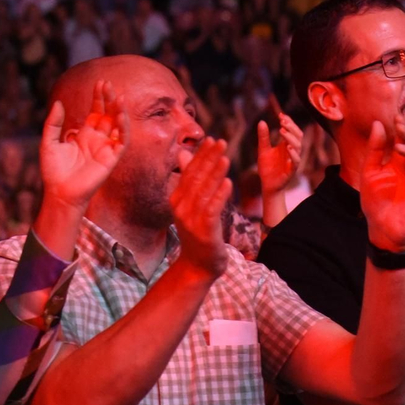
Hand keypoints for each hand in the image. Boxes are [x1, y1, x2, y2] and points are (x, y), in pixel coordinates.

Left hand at [40, 80, 126, 208]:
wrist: (59, 192)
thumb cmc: (53, 171)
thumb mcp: (49, 142)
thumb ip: (53, 123)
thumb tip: (59, 103)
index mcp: (84, 134)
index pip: (96, 111)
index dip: (98, 97)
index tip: (100, 83)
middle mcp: (97, 139)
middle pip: (107, 115)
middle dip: (109, 100)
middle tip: (108, 84)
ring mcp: (105, 148)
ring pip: (117, 126)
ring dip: (119, 111)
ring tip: (119, 96)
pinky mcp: (111, 159)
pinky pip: (122, 141)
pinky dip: (124, 129)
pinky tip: (121, 116)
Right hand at [170, 139, 232, 280]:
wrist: (198, 265)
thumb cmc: (197, 233)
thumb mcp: (191, 205)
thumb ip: (190, 181)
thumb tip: (184, 155)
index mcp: (176, 199)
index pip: (189, 172)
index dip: (200, 155)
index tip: (211, 139)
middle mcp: (181, 208)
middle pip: (195, 178)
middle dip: (208, 158)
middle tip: (220, 142)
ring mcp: (191, 220)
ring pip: (204, 191)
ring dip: (215, 173)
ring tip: (225, 157)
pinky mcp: (203, 230)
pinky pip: (212, 209)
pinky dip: (219, 195)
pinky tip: (228, 182)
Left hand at [256, 102, 302, 198]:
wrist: (267, 185)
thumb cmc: (267, 168)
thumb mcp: (263, 150)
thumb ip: (264, 137)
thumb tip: (262, 121)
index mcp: (286, 145)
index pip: (292, 130)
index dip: (288, 122)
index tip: (280, 114)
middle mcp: (292, 151)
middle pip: (298, 135)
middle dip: (291, 127)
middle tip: (282, 121)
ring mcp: (293, 160)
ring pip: (298, 146)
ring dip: (291, 138)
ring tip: (282, 131)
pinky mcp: (291, 170)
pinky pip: (296, 161)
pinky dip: (293, 154)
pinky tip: (288, 147)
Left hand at [359, 120, 404, 252]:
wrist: (381, 228)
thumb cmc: (375, 201)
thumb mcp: (370, 172)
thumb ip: (374, 149)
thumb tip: (378, 123)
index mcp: (398, 160)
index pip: (403, 138)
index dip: (401, 126)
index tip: (395, 114)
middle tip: (399, 124)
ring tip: (399, 148)